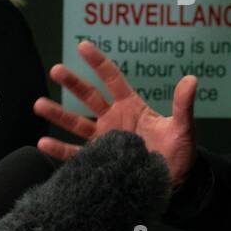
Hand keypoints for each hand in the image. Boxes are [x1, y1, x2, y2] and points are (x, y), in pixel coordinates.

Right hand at [33, 40, 197, 187]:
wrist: (174, 184)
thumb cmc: (180, 154)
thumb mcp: (183, 129)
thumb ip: (182, 105)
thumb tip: (192, 80)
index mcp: (131, 106)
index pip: (112, 79)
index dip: (98, 62)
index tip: (82, 46)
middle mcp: (113, 120)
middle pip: (89, 97)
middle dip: (72, 83)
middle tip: (56, 70)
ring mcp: (104, 141)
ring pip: (76, 124)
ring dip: (58, 114)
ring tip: (39, 104)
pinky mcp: (99, 161)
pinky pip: (75, 155)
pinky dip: (59, 150)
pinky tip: (43, 144)